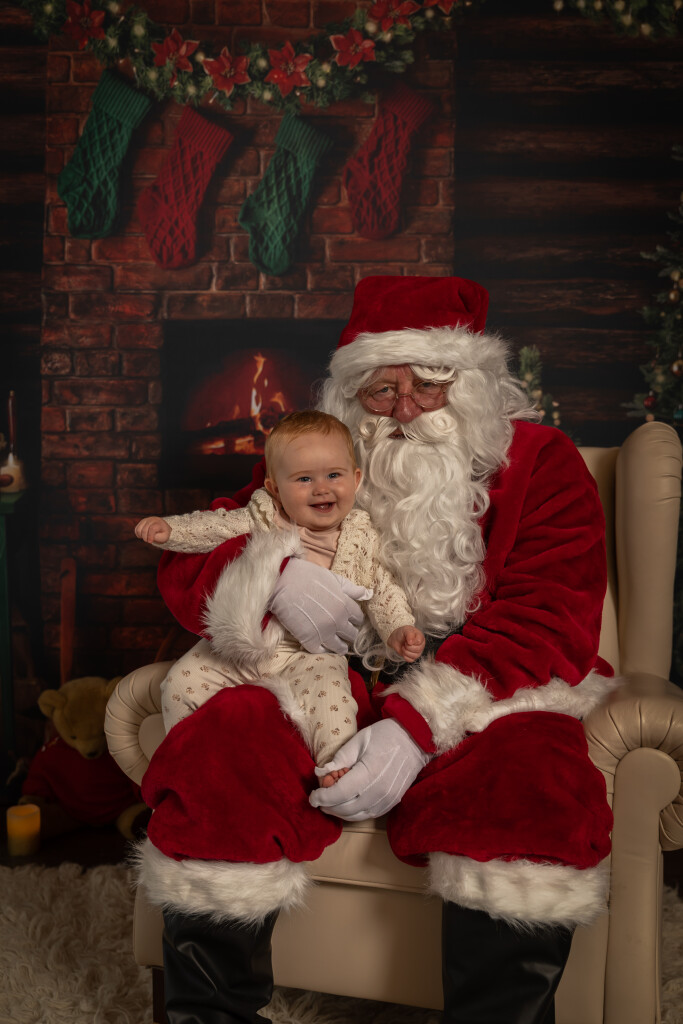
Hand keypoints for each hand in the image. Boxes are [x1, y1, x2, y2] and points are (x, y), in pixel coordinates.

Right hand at [135, 516, 170, 544]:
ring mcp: (146, 520)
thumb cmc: (163, 533)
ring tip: (146, 538)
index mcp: (159, 523)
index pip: (152, 529)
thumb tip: (148, 537)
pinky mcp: (142, 522)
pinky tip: (142, 536)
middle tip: (148, 541)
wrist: (162, 527)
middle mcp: (152, 520)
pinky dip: (138, 534)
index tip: (150, 542)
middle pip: (144, 529)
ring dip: (141, 536)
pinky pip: (136, 529)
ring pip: (139, 529)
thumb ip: (157, 537)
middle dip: (145, 538)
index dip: (150, 536)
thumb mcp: (163, 537)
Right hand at [268, 557, 371, 654]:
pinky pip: (321, 652)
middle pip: (352, 635)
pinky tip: (321, 646)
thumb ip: (352, 589)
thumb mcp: (334, 579)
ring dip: (340, 646)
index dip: (355, 620)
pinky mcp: (309, 640)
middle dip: (349, 634)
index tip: (350, 620)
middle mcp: (339, 622)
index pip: (359, 619)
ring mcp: (325, 633)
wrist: (283, 582)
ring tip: (337, 645)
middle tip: (343, 633)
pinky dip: (323, 650)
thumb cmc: (308, 576)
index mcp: (346, 606)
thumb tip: (369, 594)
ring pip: (339, 648)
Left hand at [309, 718, 430, 820]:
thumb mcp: (359, 740)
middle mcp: (378, 791)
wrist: (415, 740)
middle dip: (328, 806)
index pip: (338, 794)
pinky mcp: (392, 802)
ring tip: (330, 802)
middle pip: (345, 808)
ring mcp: (387, 799)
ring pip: (356, 815)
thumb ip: (340, 759)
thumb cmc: (386, 735)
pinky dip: (354, 813)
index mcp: (369, 773)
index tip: (312, 797)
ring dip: (340, 812)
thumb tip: (321, 773)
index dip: (322, 798)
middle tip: (319, 799)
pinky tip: (347, 804)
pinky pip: (368, 814)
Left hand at [387, 625, 425, 662]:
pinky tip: (403, 652)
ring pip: (415, 656)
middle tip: (405, 643)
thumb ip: (409, 634)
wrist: (396, 638)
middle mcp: (420, 645)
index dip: (412, 641)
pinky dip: (405, 656)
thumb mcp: (406, 630)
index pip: (419, 642)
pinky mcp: (412, 657)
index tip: (407, 639)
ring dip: (406, 652)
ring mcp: (417, 652)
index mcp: (420, 637)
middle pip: (418, 649)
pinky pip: (411, 660)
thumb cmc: (403, 633)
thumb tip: (411, 642)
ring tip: (404, 647)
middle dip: (408, 647)